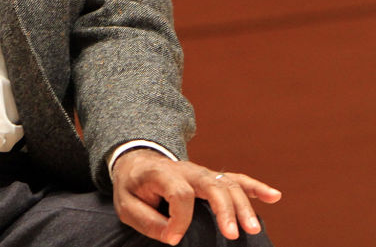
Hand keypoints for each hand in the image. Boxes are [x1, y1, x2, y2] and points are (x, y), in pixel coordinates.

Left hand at [112, 148, 281, 244]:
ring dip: (243, 206)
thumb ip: (147, 221)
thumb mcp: (126, 206)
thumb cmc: (132, 188)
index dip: (179, 218)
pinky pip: (236, 179)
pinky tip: (275, 196)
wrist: (136, 164)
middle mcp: (185, 170)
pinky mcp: (211, 178)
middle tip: (233, 235)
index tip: (174, 237)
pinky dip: (255, 187)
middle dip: (225, 209)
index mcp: (160, 173)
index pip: (179, 193)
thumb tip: (174, 237)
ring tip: (253, 229)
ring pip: (228, 184)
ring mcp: (201, 173)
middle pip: (211, 184)